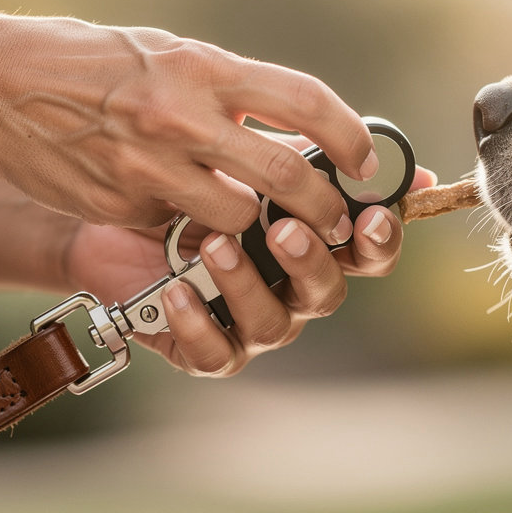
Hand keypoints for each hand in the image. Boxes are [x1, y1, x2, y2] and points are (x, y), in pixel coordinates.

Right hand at [0, 18, 378, 240]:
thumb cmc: (86, 62)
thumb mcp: (164, 54)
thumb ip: (224, 89)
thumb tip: (288, 125)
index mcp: (200, 66)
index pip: (304, 102)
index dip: (348, 137)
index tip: (362, 160)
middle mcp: (180, 115)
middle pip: (285, 174)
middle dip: (323, 206)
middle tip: (333, 219)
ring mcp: (148, 166)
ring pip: (235, 218)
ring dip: (253, 227)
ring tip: (253, 224)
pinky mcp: (119, 206)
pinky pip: (175, 227)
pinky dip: (189, 228)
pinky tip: (176, 213)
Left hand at [65, 164, 435, 376]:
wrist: (112, 215)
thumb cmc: (187, 187)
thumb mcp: (243, 160)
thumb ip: (306, 159)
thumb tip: (400, 162)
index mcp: (312, 243)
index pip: (365, 252)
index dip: (378, 240)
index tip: (369, 216)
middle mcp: (289, 290)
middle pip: (326, 292)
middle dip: (309, 261)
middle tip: (282, 229)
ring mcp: (249, 323)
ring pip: (271, 324)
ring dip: (246, 284)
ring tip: (215, 246)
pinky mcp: (205, 348)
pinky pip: (214, 354)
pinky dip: (197, 325)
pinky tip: (177, 293)